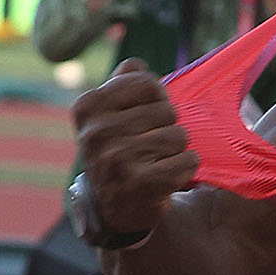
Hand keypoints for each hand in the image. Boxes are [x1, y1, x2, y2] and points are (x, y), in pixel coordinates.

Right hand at [73, 61, 200, 238]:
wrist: (110, 209)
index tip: (147, 117)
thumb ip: (122, 83)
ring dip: (176, 150)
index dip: (157, 99)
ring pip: (179, 136)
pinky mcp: (142, 185)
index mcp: (88, 107)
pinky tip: (167, 177)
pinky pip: (187, 161)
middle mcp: (98, 132)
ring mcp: (118, 160)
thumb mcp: (107, 114)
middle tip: (150, 146)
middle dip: (167, 127)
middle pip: (167, 110)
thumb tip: (137, 66)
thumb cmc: (116, 151)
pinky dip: (185, 168)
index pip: (146, 82)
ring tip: (156, 162)